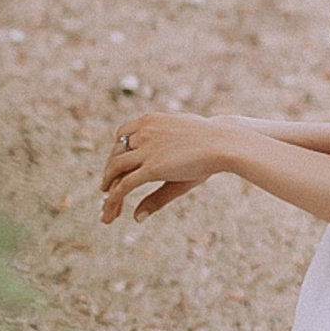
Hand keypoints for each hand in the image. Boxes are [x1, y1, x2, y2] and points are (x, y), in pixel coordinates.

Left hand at [99, 110, 227, 224]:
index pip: (121, 135)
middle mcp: (143, 132)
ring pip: (115, 171)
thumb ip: (164, 164)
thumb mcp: (179, 154)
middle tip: (106, 192)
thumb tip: (154, 185)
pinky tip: (112, 209)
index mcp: (150, 120)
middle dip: (109, 175)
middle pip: (115, 155)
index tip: (116, 168)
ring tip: (106, 208)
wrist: (223, 140)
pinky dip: (114, 198)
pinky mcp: (151, 167)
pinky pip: (125, 184)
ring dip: (108, 190)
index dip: (116, 153)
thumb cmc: (208, 146)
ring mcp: (146, 149)